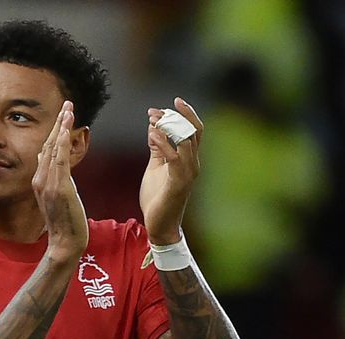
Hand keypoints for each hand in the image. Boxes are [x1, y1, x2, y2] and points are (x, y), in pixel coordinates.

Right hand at [32, 101, 88, 260]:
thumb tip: (49, 160)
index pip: (46, 149)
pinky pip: (58, 159)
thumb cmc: (65, 223)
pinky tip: (66, 128)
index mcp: (40, 180)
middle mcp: (40, 179)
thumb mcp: (56, 196)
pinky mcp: (57, 188)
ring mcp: (47, 183)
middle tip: (67, 103)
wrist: (65, 243)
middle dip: (58, 122)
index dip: (54, 131)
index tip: (62, 115)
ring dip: (61, 126)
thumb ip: (53, 178)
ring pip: (53, 148)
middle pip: (48, 144)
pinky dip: (61, 141)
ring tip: (69, 108)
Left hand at [140, 97, 202, 244]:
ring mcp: (188, 173)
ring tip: (152, 119)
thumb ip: (157, 148)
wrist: (159, 225)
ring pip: (186, 141)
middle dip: (176, 115)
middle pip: (193, 131)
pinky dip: (163, 143)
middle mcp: (193, 164)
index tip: (160, 107)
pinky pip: (175, 158)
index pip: (193, 130)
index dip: (182, 114)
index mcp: (189, 159)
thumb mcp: (156, 167)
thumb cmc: (158, 197)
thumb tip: (153, 127)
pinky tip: (151, 135)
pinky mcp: (179, 182)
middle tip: (155, 110)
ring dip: (169, 127)